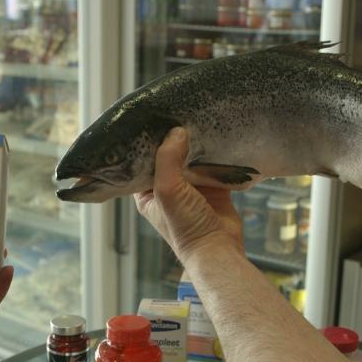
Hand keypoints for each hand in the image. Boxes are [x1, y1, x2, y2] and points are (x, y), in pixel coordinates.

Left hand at [134, 127, 243, 262]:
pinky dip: (215, 153)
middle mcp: (167, 188)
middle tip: (178, 113)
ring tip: (198, 119)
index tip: (153, 120)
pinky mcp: (213, 187)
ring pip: (192, 159)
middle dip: (174, 140)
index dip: (147, 143)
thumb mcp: (168, 190)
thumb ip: (168, 159)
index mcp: (147, 193)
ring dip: (196, 145)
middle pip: (168, 157)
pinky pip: (213, 165)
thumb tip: (177, 131)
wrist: (219, 248)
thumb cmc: (186, 226)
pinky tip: (217, 135)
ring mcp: (191, 188)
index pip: (142, 162)